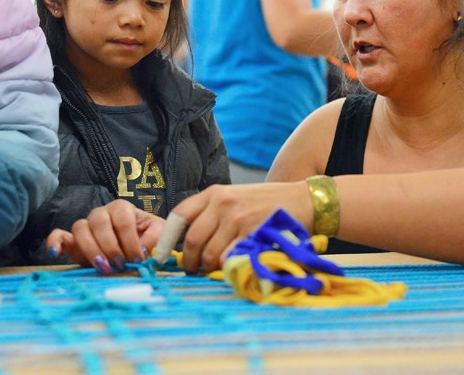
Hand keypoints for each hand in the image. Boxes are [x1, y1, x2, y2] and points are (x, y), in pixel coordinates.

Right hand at [46, 200, 164, 272]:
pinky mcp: (72, 239)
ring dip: (92, 250)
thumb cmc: (146, 236)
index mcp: (122, 208)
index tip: (137, 259)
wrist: (133, 244)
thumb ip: (155, 238)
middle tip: (120, 265)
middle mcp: (101, 213)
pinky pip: (59, 235)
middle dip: (111, 247)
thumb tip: (144, 250)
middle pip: (99, 223)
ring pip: (80, 228)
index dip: (130, 240)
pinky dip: (55, 243)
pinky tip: (55, 254)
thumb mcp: (157, 234)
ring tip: (103, 267)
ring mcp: (85, 225)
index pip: (122, 219)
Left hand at [172, 182, 312, 273]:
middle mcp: (222, 203)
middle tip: (192, 269)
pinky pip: (230, 259)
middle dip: (189, 260)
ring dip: (209, 267)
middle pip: (193, 240)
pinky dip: (227, 267)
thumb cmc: (267, 202)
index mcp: (214, 193)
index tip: (161, 256)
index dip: (167, 239)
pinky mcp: (253, 235)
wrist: (302, 200)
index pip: (179, 215)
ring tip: (213, 269)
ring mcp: (238, 220)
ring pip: (210, 253)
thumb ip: (212, 213)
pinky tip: (231, 267)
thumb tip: (189, 241)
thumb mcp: (235, 197)